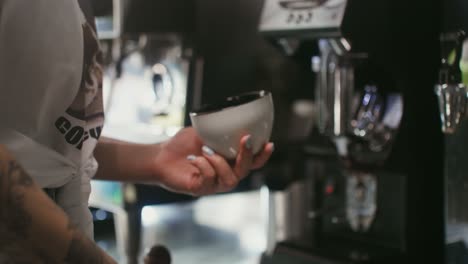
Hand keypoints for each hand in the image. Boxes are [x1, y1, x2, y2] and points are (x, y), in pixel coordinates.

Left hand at [153, 127, 273, 195]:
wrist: (161, 156)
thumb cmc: (182, 145)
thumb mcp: (203, 131)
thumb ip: (218, 128)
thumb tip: (232, 115)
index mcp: (229, 161)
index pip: (252, 162)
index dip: (262, 155)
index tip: (269, 143)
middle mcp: (224, 174)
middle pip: (246, 170)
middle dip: (248, 155)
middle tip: (245, 139)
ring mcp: (213, 184)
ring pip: (230, 179)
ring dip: (220, 162)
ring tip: (206, 150)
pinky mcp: (200, 189)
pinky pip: (209, 180)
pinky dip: (203, 166)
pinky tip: (194, 159)